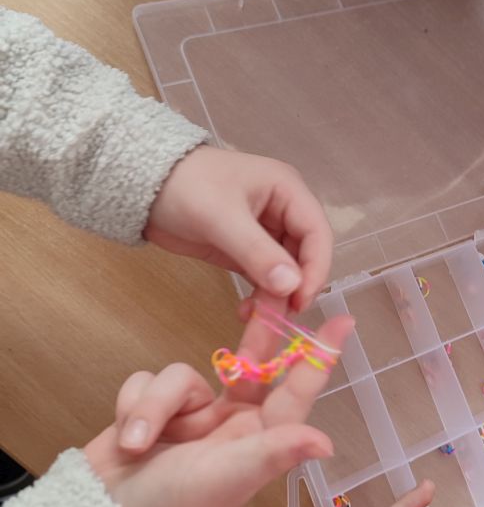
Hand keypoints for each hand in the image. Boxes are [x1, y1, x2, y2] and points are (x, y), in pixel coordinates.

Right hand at [84, 306, 352, 506]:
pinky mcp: (153, 408)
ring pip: (181, 374)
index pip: (295, 391)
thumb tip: (326, 444)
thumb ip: (274, 453)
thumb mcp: (228, 479)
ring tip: (139, 443)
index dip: (317, 357)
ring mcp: (191, 414)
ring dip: (157, 404)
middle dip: (258, 330)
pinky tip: (127, 438)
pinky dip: (135, 406)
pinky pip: (148, 380)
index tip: (343, 321)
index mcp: (258, 439)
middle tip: (271, 289)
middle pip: (249, 360)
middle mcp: (231, 422)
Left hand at [145, 145, 332, 311]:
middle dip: (294, 287)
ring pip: (286, 272)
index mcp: (288, 190)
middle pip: (305, 256)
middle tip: (277, 317)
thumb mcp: (222, 217)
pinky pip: (265, 278)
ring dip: (276, 297)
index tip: (300, 300)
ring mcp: (265, 233)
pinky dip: (261, 297)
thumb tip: (292, 287)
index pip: (318, 233)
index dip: (316, 268)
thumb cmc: (185, 187)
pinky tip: (247, 312)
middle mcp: (283, 211)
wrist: (141, 187)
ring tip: (257, 319)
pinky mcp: (245, 251)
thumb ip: (257, 252)